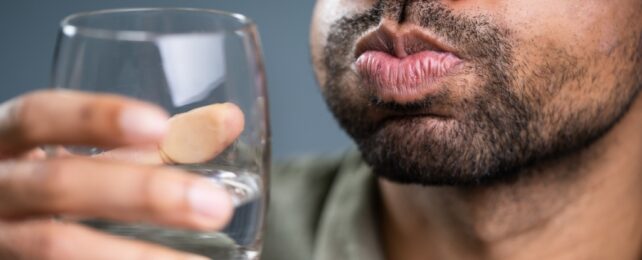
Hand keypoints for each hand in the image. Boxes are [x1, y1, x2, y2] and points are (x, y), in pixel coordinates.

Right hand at [0, 90, 243, 258]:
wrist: (5, 228)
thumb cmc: (53, 187)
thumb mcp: (89, 158)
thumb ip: (152, 143)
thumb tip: (227, 121)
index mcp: (9, 143)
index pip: (38, 116)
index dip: (94, 117)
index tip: (158, 125)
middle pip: (57, 184)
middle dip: (142, 193)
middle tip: (215, 206)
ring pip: (53, 245)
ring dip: (134, 255)